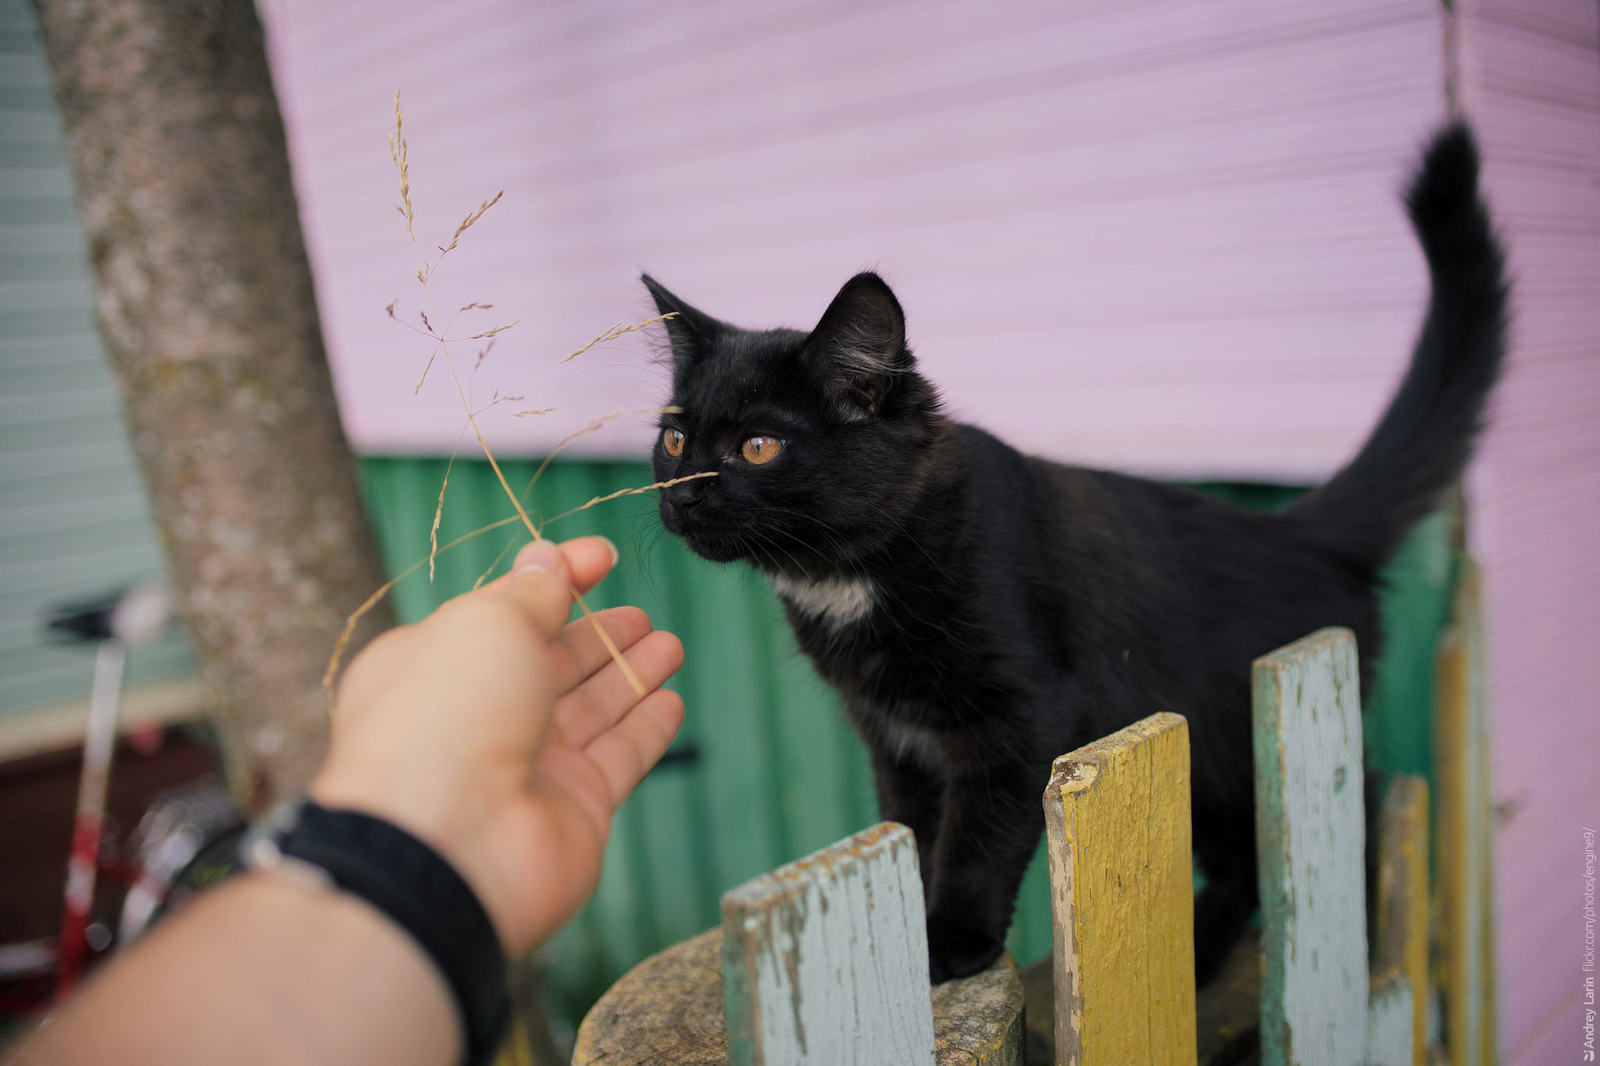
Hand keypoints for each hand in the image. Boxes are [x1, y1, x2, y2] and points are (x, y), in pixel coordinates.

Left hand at [310, 536, 684, 955]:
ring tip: (670, 645)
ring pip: (592, 708)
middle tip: (641, 613)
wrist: (449, 845)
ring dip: (631, 674)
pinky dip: (647, 728)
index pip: (507, 611)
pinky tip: (672, 702)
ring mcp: (529, 766)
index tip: (604, 555)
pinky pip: (619, 758)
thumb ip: (532, 592)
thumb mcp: (488, 624)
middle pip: (552, 664)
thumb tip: (548, 558)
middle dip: (598, 635)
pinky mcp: (575, 808)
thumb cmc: (448, 716)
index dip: (557, 578)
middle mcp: (480, 716)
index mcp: (438, 664)